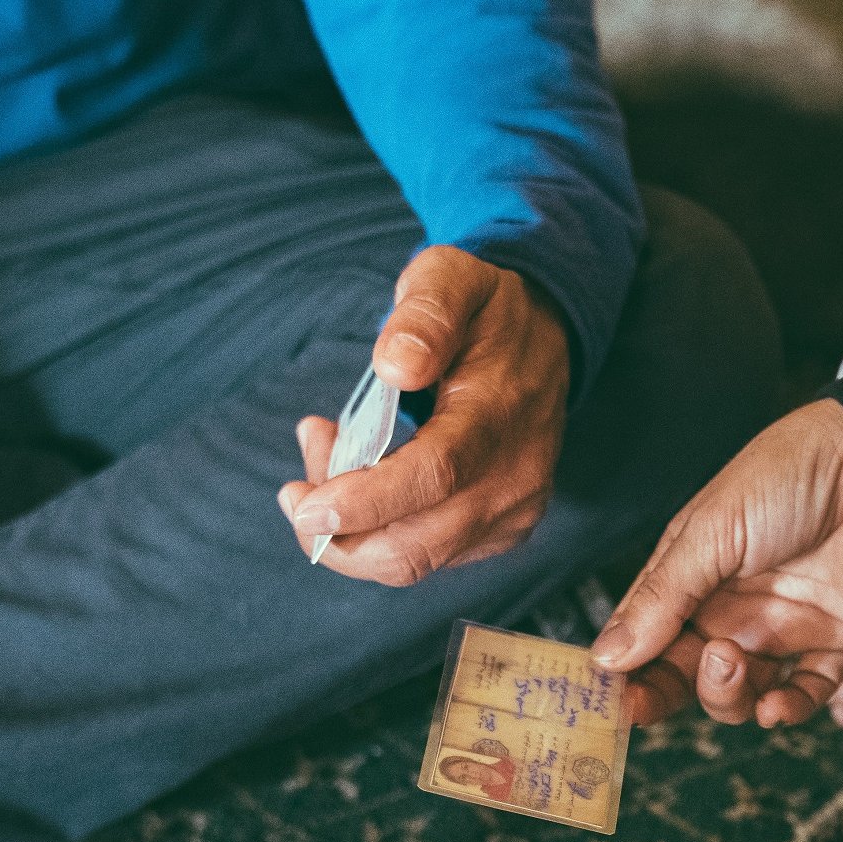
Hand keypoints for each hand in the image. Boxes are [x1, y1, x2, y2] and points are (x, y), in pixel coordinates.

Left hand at [277, 247, 568, 585]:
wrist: (547, 342)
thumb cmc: (484, 312)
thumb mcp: (451, 279)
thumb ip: (425, 314)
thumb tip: (396, 366)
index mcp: (500, 414)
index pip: (434, 477)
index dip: (364, 503)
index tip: (305, 508)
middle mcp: (514, 478)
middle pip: (413, 547)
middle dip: (338, 530)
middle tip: (295, 489)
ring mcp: (512, 514)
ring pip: (410, 562)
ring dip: (349, 532)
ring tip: (323, 466)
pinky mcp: (502, 533)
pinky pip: (423, 557)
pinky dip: (377, 533)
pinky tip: (362, 481)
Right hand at [590, 400, 842, 725]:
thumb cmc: (783, 478)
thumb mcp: (709, 533)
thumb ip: (662, 598)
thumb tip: (606, 658)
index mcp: (686, 582)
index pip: (642, 642)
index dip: (622, 676)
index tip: (607, 702)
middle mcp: (726, 612)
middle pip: (682, 677)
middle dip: (661, 695)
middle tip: (646, 703)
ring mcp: (776, 630)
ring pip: (739, 694)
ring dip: (725, 695)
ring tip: (730, 659)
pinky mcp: (829, 641)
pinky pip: (805, 693)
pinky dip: (790, 709)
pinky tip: (777, 706)